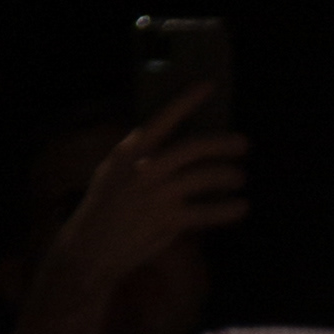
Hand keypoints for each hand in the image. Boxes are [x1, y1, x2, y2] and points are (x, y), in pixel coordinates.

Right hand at [36, 89, 249, 305]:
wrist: (90, 248)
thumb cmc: (104, 209)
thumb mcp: (112, 172)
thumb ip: (137, 154)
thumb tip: (166, 138)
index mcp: (130, 151)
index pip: (163, 118)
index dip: (187, 100)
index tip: (208, 85)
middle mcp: (145, 167)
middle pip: (194, 147)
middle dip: (223, 143)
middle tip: (243, 144)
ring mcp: (157, 193)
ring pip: (204, 177)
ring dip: (228, 176)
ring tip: (240, 178)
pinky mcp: (167, 219)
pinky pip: (206, 211)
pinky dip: (227, 210)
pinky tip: (240, 208)